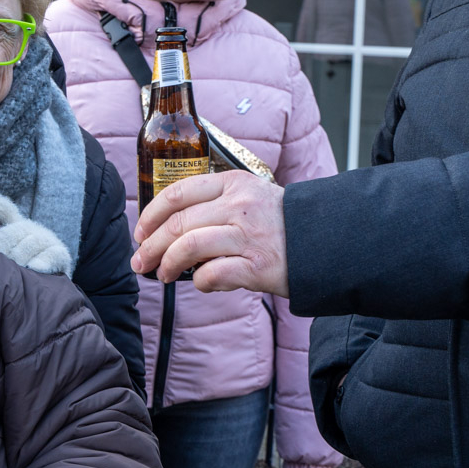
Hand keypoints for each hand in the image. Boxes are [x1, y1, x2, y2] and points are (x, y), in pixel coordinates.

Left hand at [132, 171, 289, 295]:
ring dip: (167, 264)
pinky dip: (199, 282)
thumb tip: (171, 231)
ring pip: (189, 247)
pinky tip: (201, 283)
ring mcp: (248, 236)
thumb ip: (216, 205)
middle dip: (150, 245)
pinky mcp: (258, 266)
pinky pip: (213, 274)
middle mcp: (239, 206)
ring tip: (162, 275)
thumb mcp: (251, 196)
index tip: (140, 231)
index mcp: (233, 184)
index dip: (151, 214)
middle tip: (140, 261)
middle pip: (178, 223)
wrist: (328, 241)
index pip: (178, 193)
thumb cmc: (282, 222)